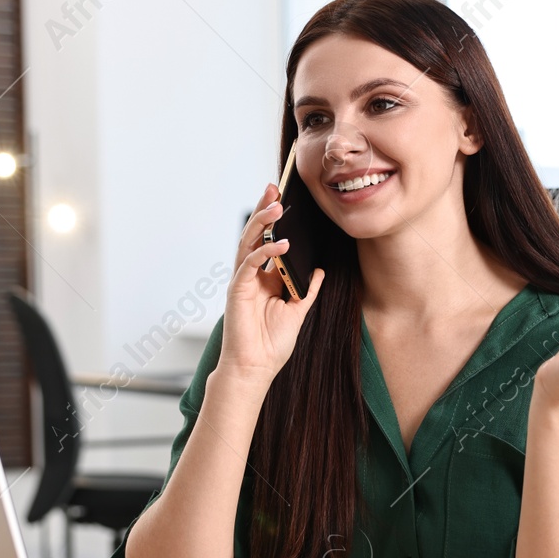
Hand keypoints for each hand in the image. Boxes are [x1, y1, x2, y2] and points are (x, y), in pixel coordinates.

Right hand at [218, 183, 325, 386]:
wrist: (255, 369)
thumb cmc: (271, 345)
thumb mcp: (298, 311)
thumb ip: (307, 289)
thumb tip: (320, 270)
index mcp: (264, 278)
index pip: (268, 241)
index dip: (274, 221)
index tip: (285, 199)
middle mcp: (251, 275)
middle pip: (255, 235)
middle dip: (264, 211)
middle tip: (274, 188)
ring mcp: (242, 281)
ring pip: (249, 243)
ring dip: (262, 223)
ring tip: (276, 206)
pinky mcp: (238, 290)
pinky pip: (249, 264)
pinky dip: (265, 252)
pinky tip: (280, 243)